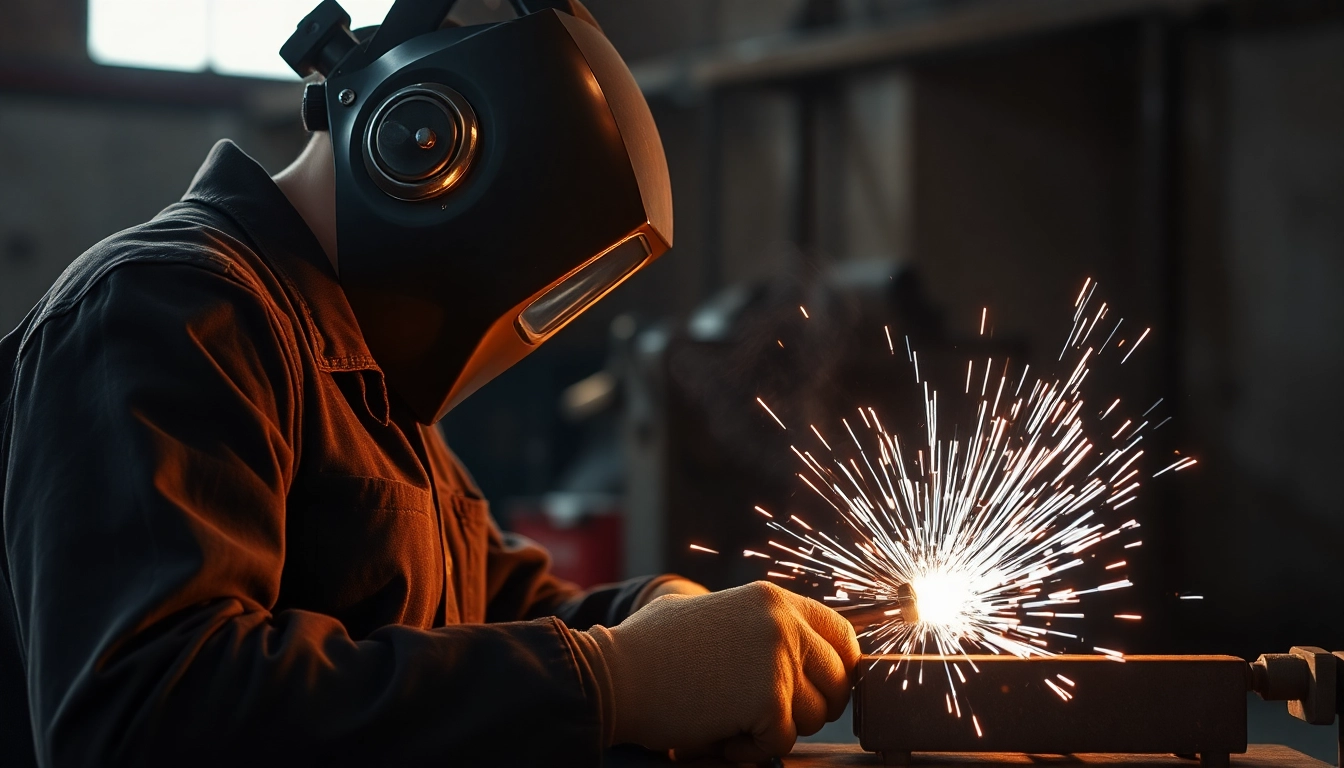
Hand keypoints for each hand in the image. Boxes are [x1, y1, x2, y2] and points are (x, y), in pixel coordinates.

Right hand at [586, 581, 859, 761]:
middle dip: (808, 709)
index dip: (836, 672)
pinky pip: (782, 742)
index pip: (843, 637)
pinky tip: (719, 737)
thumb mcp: (712, 613)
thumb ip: (757, 623)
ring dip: (775, 731)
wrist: (614, 674)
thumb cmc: (652, 649)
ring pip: (814, 717)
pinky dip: (752, 751)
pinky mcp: (766, 697)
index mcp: (773, 599)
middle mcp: (782, 621)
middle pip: (838, 682)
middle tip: (763, 717)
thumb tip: (796, 651)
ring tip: (730, 722)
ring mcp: (777, 657)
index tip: (813, 693)